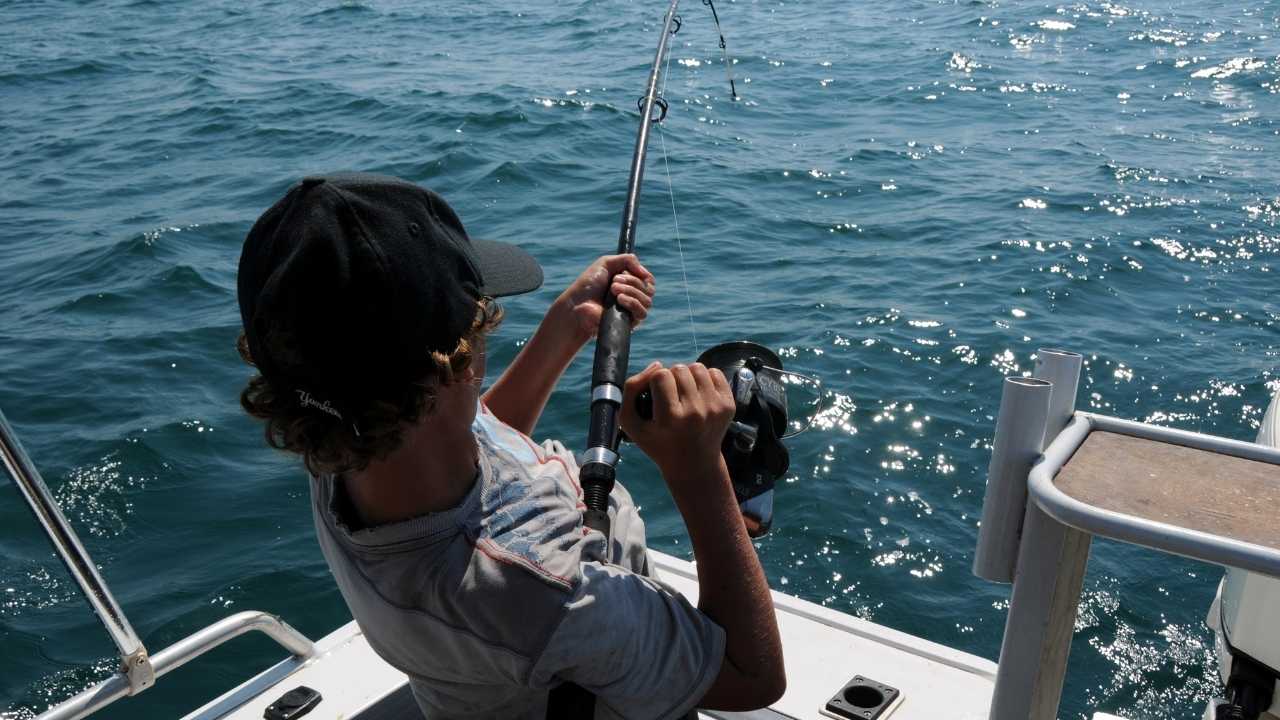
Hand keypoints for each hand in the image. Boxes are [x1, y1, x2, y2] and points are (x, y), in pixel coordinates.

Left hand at [554, 254, 655, 344]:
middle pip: (649, 289)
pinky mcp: (629, 323)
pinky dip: (632, 303)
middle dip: (632, 281)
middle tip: (614, 281)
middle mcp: (634, 298)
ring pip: (647, 301)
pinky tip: (619, 299)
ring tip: (612, 289)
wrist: (577, 304)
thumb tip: (645, 272)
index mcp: (630, 284)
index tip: (627, 271)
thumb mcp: (606, 263)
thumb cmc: (589, 284)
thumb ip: (627, 260)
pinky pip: (642, 313)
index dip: (642, 274)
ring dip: (630, 290)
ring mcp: (632, 311)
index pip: (649, 280)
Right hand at [619, 361, 735, 482]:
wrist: (693, 463)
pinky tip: (699, 394)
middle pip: (679, 369)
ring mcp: (714, 408)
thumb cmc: (657, 441)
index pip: (661, 375)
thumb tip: (657, 364)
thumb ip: (632, 389)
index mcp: (670, 418)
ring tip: (684, 393)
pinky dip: (705, 379)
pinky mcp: (728, 405)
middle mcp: (695, 413)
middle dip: (671, 377)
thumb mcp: (631, 422)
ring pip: (697, 367)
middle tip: (670, 396)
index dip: (655, 381)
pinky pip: (715, 373)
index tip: (656, 396)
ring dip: (688, 376)